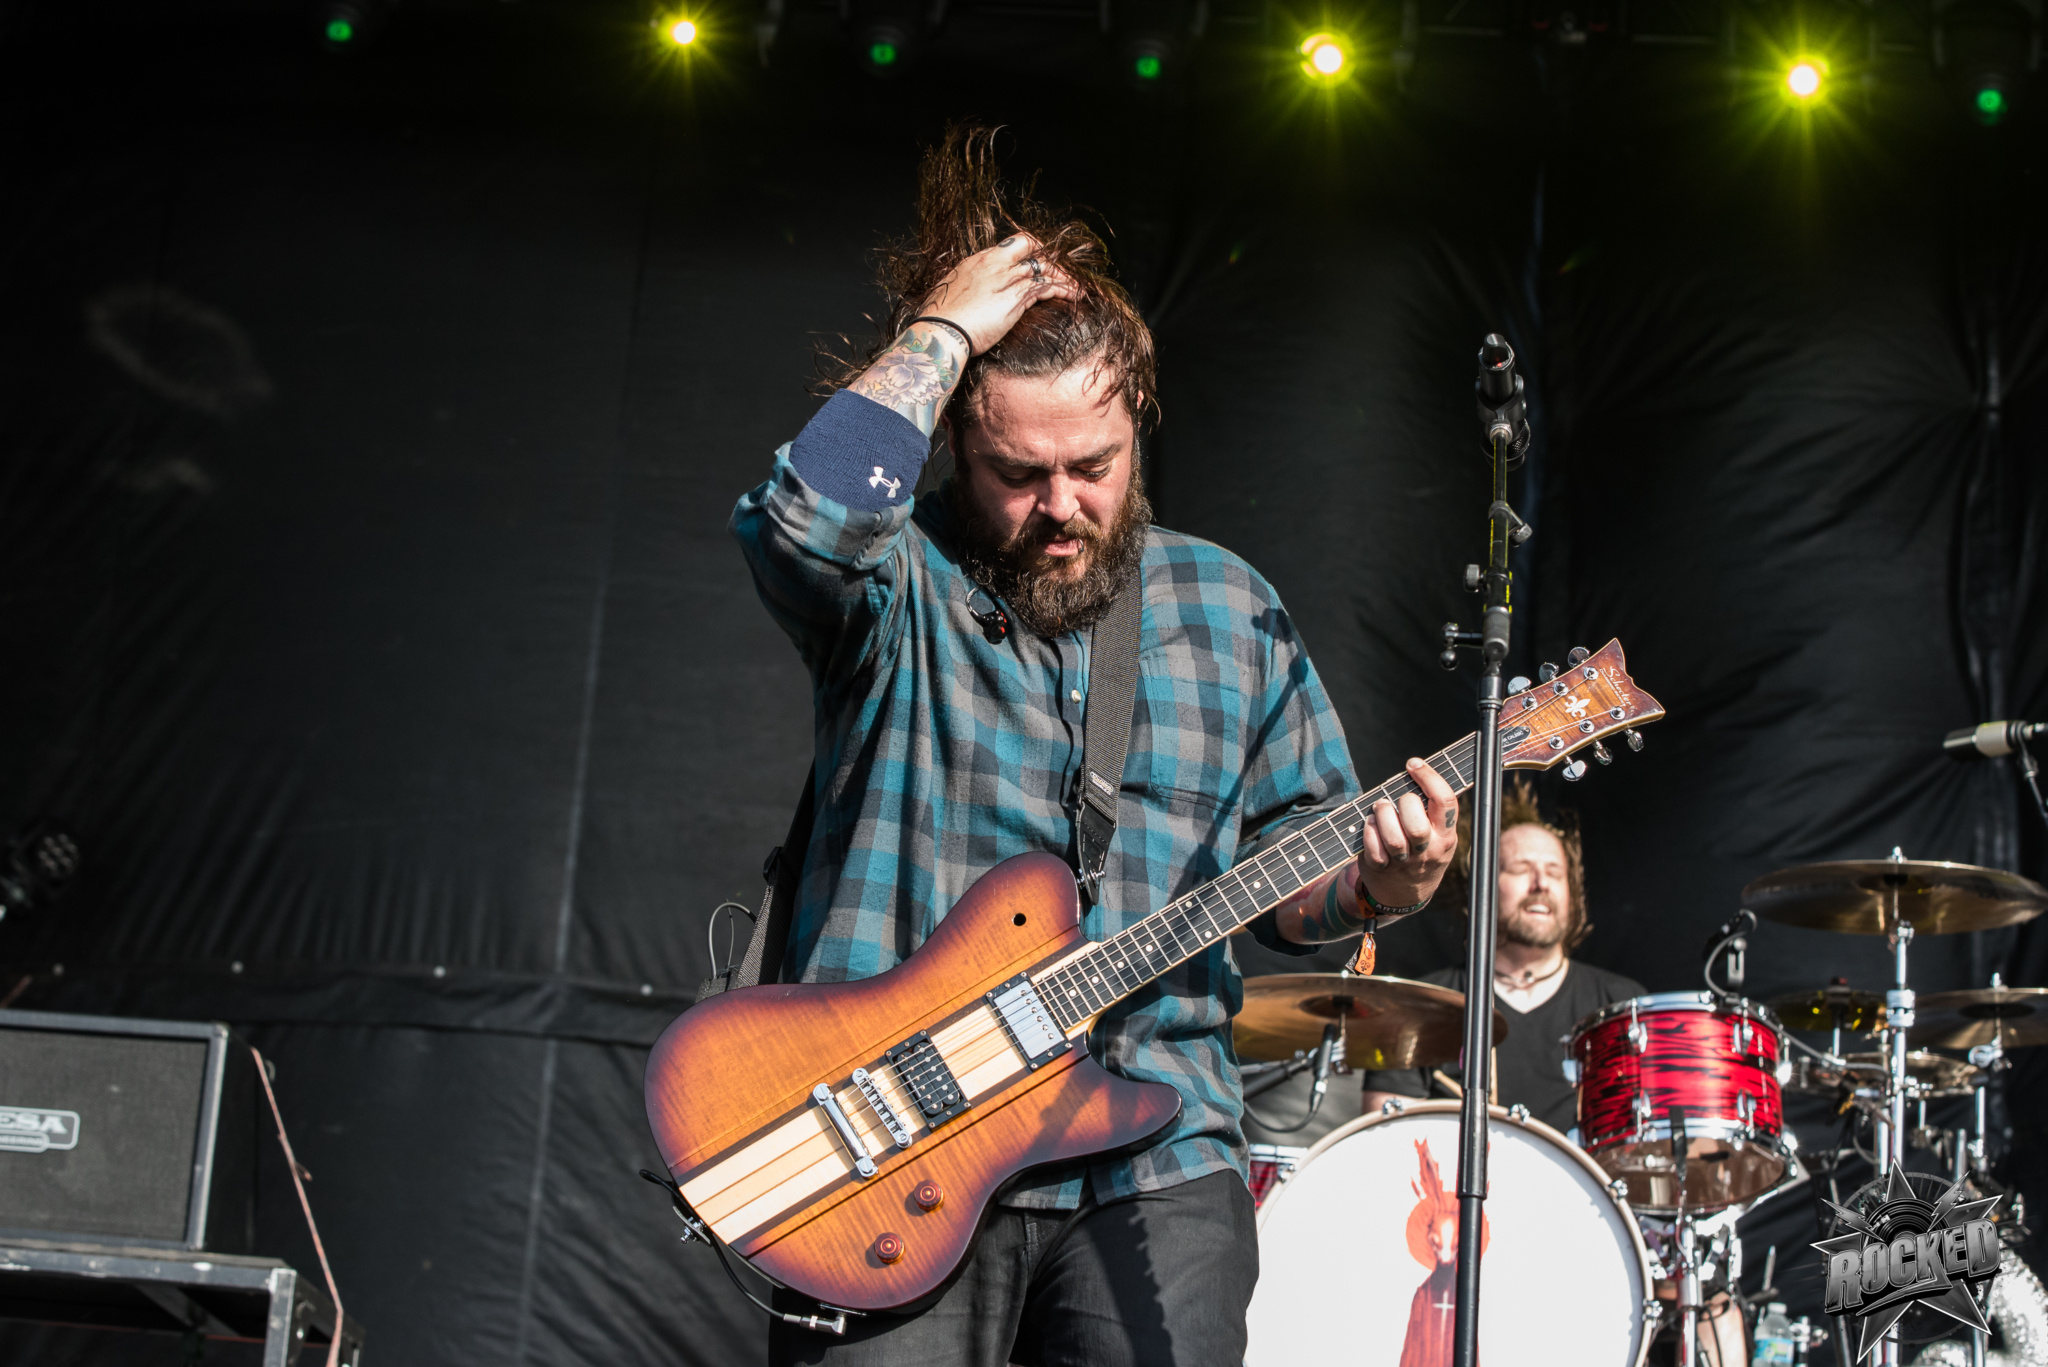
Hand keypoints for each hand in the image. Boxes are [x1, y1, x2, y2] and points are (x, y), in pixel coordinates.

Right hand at [918, 234, 1080, 354]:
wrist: (941, 330)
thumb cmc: (940, 319)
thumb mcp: (949, 293)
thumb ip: (965, 288)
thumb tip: (967, 295)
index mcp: (977, 260)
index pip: (1009, 246)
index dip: (1025, 252)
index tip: (1032, 261)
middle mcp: (995, 263)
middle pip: (1030, 246)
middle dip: (1047, 255)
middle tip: (1058, 269)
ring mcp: (1007, 278)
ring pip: (1044, 267)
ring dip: (1063, 275)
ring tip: (1076, 284)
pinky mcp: (1018, 296)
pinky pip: (1049, 287)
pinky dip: (1065, 290)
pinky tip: (1075, 295)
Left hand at [1355, 759, 1458, 912]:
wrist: (1405, 894)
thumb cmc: (1422, 851)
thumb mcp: (1439, 835)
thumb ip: (1433, 810)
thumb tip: (1417, 770)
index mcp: (1446, 836)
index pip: (1445, 802)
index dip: (1429, 777)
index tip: (1413, 763)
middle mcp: (1427, 850)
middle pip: (1417, 825)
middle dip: (1403, 804)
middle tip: (1396, 800)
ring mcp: (1404, 862)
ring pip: (1393, 838)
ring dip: (1382, 816)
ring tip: (1379, 810)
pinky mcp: (1381, 869)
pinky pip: (1373, 849)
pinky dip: (1368, 833)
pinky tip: (1370, 826)